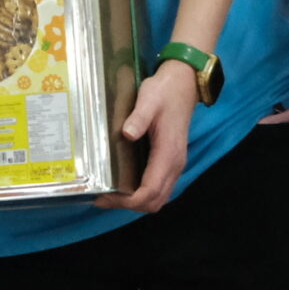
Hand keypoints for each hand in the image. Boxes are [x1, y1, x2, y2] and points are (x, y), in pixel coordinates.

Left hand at [99, 62, 199, 212]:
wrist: (184, 83)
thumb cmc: (165, 91)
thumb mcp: (149, 99)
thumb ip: (139, 117)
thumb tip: (127, 134)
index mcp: (168, 153)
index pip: (150, 191)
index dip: (128, 201)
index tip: (105, 197)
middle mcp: (175, 164)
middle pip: (155, 201)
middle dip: (129, 206)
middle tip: (104, 198)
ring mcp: (175, 164)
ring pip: (158, 198)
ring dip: (136, 202)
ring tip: (111, 194)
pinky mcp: (171, 161)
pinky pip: (159, 188)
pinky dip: (143, 194)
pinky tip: (125, 185)